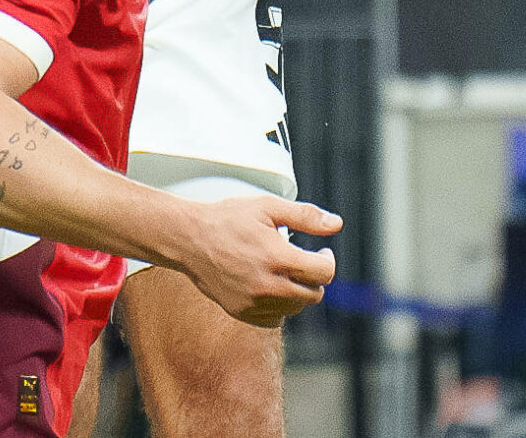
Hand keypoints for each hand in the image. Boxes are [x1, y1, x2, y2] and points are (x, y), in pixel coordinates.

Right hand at [172, 194, 339, 327]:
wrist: (188, 239)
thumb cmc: (228, 219)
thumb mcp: (267, 207)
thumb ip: (305, 216)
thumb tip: (337, 224)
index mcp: (278, 258)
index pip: (324, 272)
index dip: (328, 260)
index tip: (322, 252)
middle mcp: (268, 286)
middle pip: (314, 293)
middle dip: (314, 276)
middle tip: (304, 260)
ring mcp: (254, 303)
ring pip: (296, 307)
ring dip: (298, 291)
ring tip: (284, 270)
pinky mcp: (242, 313)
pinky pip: (275, 318)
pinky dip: (279, 304)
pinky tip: (269, 285)